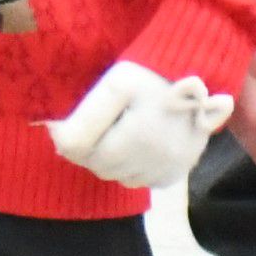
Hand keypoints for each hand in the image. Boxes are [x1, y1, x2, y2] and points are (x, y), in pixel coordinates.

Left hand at [43, 59, 228, 188]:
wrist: (197, 74)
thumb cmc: (151, 74)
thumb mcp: (115, 83)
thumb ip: (85, 116)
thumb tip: (57, 139)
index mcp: (139, 135)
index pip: (79, 149)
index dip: (67, 134)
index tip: (66, 120)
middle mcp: (157, 159)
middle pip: (98, 166)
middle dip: (91, 147)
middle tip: (99, 122)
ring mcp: (169, 170)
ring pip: (118, 177)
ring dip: (111, 159)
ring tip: (120, 130)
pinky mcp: (176, 175)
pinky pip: (139, 181)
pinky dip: (132, 167)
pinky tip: (138, 143)